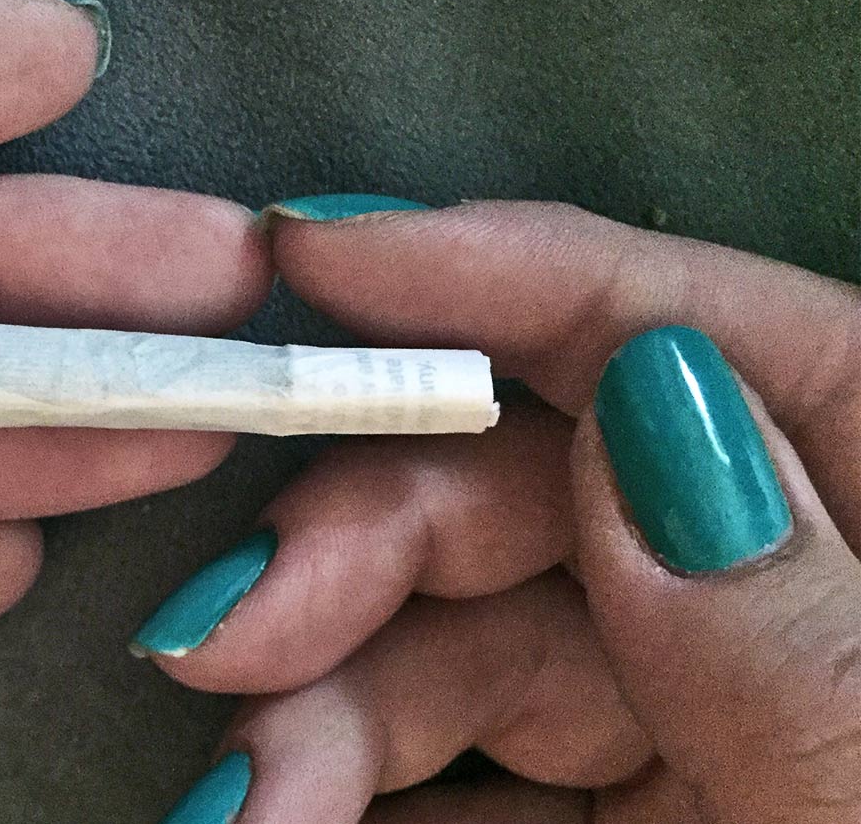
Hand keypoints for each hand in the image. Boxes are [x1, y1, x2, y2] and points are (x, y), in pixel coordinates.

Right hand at [136, 199, 860, 822]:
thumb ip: (799, 645)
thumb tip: (656, 417)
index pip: (718, 347)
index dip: (510, 276)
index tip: (321, 254)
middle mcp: (783, 612)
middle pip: (534, 487)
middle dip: (353, 538)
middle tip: (223, 628)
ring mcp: (690, 722)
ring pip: (462, 633)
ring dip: (317, 698)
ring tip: (246, 803)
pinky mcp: (615, 817)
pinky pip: (458, 762)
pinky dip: (346, 779)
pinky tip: (279, 808)